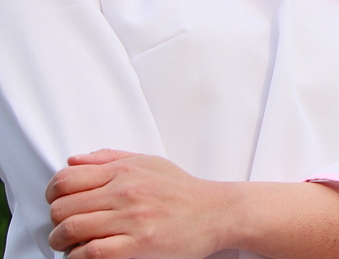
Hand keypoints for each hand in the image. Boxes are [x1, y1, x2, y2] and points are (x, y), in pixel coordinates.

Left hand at [46, 149, 224, 258]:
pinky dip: (78, 257)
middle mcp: (125, 192)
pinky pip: (91, 253)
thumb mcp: (149, 162)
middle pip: (63, 207)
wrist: (217, 212)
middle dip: (56, 221)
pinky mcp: (139, 245)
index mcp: (125, 171)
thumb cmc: (183, 190)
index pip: (66, 179)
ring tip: (70, 245)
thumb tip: (73, 160)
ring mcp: (132, 219)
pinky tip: (85, 255)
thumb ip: (109, 158)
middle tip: (64, 228)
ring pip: (71, 231)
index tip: (57, 203)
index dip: (52, 194)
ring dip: (62, 242)